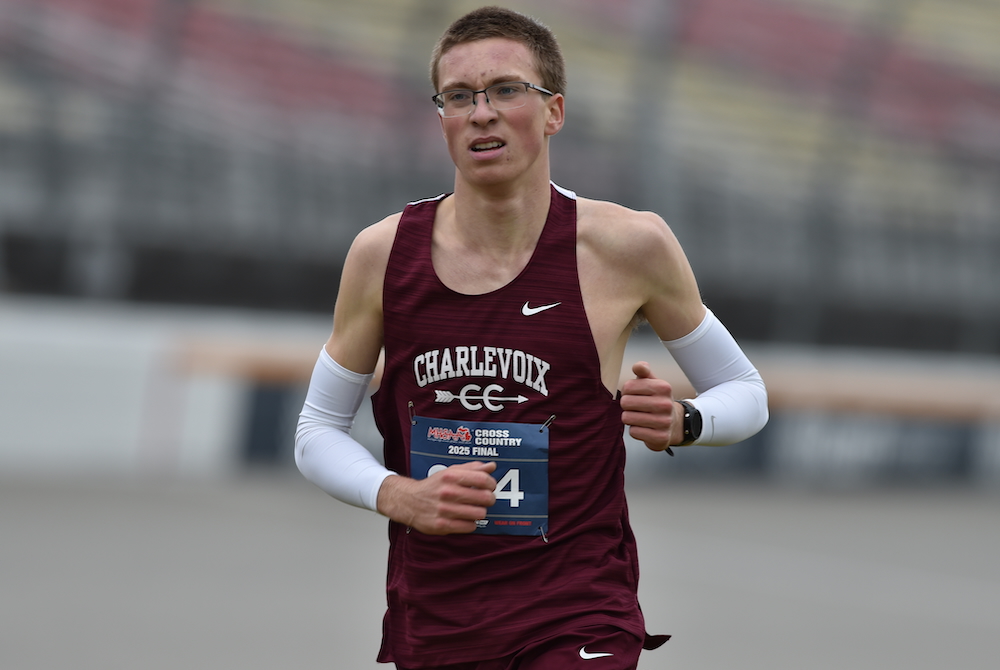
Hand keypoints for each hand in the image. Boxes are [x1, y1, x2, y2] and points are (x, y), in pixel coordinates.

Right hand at [376, 461, 497, 534]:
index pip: (483, 479)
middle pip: (485, 498)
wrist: (408, 501)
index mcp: (451, 477)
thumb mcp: (450, 472)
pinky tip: (465, 518)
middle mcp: (448, 492)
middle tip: (484, 499)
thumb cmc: (434, 486)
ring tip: (474, 509)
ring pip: (479, 514)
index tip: (491, 486)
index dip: (492, 484)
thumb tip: (492, 466)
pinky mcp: (442, 525)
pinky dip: (471, 523)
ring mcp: (445, 510)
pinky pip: (469, 526)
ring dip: (480, 512)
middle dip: (489, 499)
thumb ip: (472, 468)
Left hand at [621, 361, 680, 451]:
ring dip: (629, 418)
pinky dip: (635, 430)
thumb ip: (643, 371)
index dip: (626, 391)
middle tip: (635, 407)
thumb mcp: (653, 382)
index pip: (628, 386)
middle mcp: (665, 404)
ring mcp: (664, 422)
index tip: (634, 394)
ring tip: (639, 417)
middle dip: (626, 405)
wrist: (675, 423)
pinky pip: (633, 432)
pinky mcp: (661, 437)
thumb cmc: (657, 400)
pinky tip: (644, 427)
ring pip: (627, 418)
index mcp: (663, 387)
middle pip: (625, 402)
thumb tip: (638, 366)